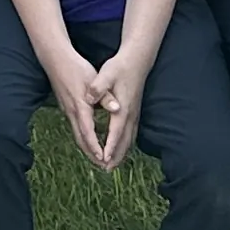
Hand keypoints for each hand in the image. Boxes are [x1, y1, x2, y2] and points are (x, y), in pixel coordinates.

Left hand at [76, 51, 151, 171]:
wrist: (138, 60)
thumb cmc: (120, 67)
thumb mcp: (107, 74)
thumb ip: (99, 87)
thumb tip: (92, 98)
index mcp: (122, 107)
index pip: (115, 132)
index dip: (109, 147)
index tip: (104, 160)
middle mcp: (130, 114)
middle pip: (124, 140)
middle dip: (115, 156)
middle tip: (106, 169)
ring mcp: (134, 113)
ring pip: (128, 138)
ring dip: (121, 152)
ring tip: (112, 165)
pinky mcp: (134, 111)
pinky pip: (130, 132)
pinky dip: (125, 144)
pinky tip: (120, 148)